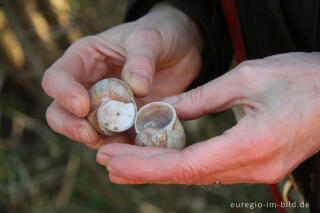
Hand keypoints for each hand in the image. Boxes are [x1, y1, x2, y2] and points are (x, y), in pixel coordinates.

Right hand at [42, 4, 202, 148]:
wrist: (179, 50)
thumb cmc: (157, 35)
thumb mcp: (150, 38)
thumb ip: (141, 59)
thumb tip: (135, 87)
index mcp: (84, 60)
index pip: (56, 78)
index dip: (63, 94)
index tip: (83, 106)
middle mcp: (88, 86)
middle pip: (60, 112)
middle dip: (72, 127)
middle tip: (91, 135)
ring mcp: (106, 107)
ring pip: (87, 131)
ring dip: (99, 141)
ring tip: (120, 142)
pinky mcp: (125, 122)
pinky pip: (117, 140)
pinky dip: (123, 146)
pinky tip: (136, 146)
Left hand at [96, 52, 319, 183]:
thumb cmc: (300, 80)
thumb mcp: (246, 78)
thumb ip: (201, 99)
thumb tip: (166, 111)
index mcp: (251, 144)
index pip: (185, 166)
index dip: (145, 165)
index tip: (113, 158)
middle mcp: (252, 166)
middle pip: (185, 176)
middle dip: (142, 170)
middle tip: (107, 162)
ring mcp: (255, 170)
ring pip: (196, 175)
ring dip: (158, 169)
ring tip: (123, 162)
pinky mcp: (255, 164)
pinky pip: (210, 169)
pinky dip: (179, 165)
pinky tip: (160, 159)